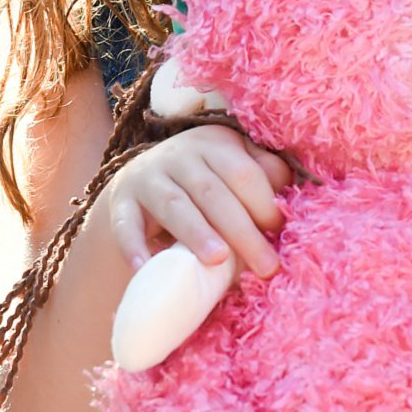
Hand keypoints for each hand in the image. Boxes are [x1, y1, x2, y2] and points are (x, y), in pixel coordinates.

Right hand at [101, 124, 292, 282]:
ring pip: (174, 205)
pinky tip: (147, 268)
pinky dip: (135, 246)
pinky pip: (126, 225)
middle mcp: (178, 154)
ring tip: (217, 260)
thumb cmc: (206, 183)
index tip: (280, 236)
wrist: (143, 184)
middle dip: (241, 230)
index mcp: (214, 143)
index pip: (243, 173)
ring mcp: (146, 177)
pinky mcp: (121, 202)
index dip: (264, 204)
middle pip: (213, 192)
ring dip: (196, 233)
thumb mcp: (234, 169)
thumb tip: (291, 192)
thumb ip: (264, 176)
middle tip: (265, 266)